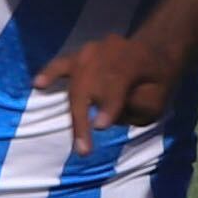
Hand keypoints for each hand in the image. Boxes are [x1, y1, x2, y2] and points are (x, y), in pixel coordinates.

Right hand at [35, 33, 180, 156]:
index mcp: (136, 62)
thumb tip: (104, 116)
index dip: (109, 106)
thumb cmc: (156, 81)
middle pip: (91, 85)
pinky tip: (37, 84)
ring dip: (73, 105)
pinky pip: (63, 64)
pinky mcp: (81, 54)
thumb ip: (140, 106)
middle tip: (83, 148)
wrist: (154, 49)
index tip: (100, 126)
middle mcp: (112, 52)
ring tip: (68, 127)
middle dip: (84, 117)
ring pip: (78, 79)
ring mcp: (95, 51)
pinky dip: (50, 73)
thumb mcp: (160, 97)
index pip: (118, 85)